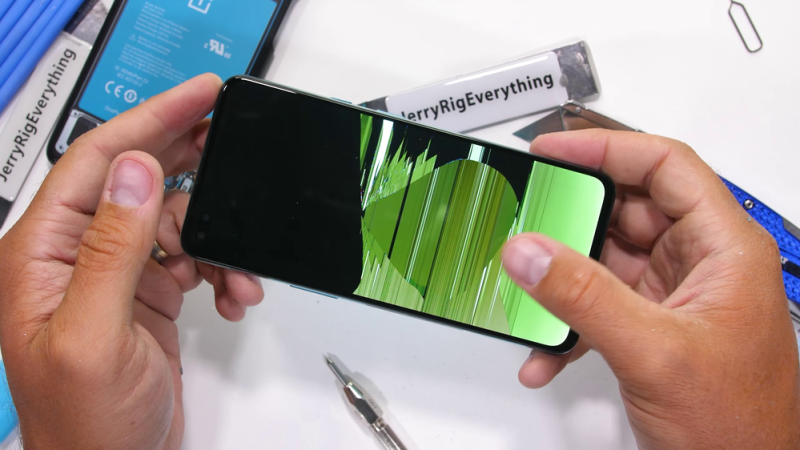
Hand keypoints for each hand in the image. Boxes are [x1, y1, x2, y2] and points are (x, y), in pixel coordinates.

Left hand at [0, 74, 262, 448]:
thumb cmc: (83, 422)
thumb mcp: (95, 334)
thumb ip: (111, 249)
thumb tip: (133, 172)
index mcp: (46, 252)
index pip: (98, 160)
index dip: (150, 118)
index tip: (198, 95)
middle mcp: (79, 255)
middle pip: (137, 176)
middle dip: (190, 157)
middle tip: (232, 135)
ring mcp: (116, 273)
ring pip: (176, 219)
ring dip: (216, 238)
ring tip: (237, 270)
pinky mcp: (148, 293)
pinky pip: (193, 256)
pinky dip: (221, 269)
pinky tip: (232, 293)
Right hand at [502, 130, 799, 447]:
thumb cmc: (741, 428)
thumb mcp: (655, 352)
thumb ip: (585, 297)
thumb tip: (530, 252)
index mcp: (724, 248)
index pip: (665, 167)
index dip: (607, 150)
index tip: (553, 153)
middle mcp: (698, 264)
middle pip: (625, 211)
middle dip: (571, 220)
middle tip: (526, 218)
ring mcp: (670, 296)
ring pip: (602, 260)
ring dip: (560, 281)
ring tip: (527, 288)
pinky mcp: (647, 327)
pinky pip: (594, 305)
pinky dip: (564, 324)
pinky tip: (544, 351)